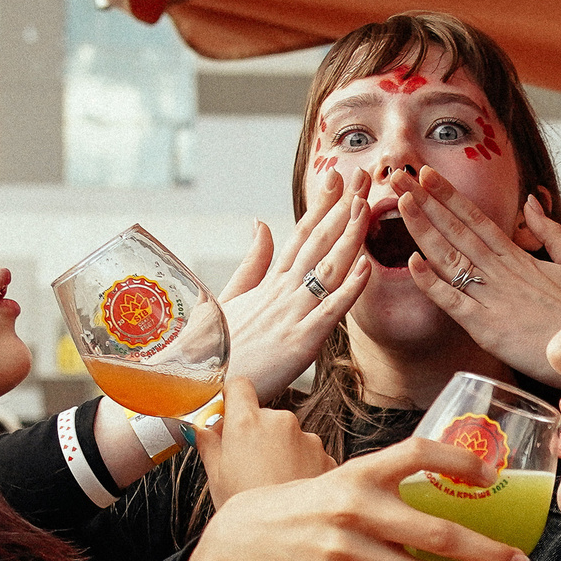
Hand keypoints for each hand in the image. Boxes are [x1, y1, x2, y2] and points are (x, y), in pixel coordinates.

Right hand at [182, 436, 530, 560]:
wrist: (243, 538)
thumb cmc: (305, 508)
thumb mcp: (343, 482)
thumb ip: (388, 488)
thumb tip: (453, 503)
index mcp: (360, 472)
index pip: (420, 453)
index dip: (461, 462)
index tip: (492, 476)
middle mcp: (355, 507)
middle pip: (438, 533)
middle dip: (487, 553)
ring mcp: (345, 550)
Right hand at [195, 377, 332, 505]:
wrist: (284, 543)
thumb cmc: (246, 513)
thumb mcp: (216, 478)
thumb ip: (209, 444)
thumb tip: (200, 428)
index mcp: (247, 423)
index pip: (239, 386)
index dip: (232, 397)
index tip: (228, 412)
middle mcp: (281, 422)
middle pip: (265, 415)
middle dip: (256, 433)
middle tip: (246, 465)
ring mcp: (308, 438)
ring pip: (289, 436)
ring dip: (281, 451)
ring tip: (272, 484)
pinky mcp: (327, 456)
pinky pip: (309, 453)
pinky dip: (301, 466)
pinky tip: (290, 490)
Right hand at [218, 169, 373, 399]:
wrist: (193, 384)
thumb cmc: (214, 348)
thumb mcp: (230, 298)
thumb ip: (252, 262)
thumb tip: (261, 224)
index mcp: (268, 283)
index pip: (300, 235)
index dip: (320, 205)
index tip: (336, 177)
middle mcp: (281, 293)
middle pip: (317, 243)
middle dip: (342, 208)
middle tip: (363, 176)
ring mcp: (290, 315)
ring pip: (327, 270)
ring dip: (349, 237)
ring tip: (367, 206)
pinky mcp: (299, 343)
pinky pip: (329, 312)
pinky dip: (349, 289)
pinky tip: (366, 267)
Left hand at [392, 167, 560, 385]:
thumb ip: (552, 233)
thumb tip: (531, 202)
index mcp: (519, 258)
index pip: (477, 220)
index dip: (449, 197)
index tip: (428, 175)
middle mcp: (502, 272)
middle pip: (457, 231)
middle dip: (426, 202)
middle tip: (399, 177)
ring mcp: (493, 298)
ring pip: (451, 258)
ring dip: (424, 229)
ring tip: (400, 203)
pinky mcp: (488, 328)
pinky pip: (454, 302)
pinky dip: (432, 283)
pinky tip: (412, 263)